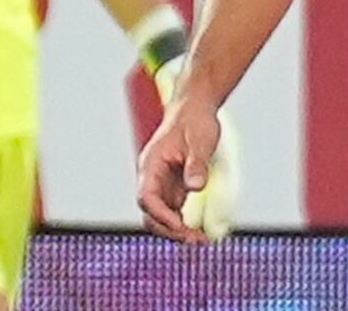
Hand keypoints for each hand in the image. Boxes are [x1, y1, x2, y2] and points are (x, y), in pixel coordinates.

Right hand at [137, 61, 238, 243]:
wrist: (195, 107)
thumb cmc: (195, 120)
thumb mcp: (200, 140)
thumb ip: (197, 163)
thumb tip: (195, 187)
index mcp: (151, 164)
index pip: (147, 197)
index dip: (161, 215)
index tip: (181, 226)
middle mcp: (152, 176)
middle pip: (151, 212)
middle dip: (170, 229)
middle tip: (195, 241)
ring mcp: (161, 181)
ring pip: (161, 214)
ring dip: (177, 229)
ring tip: (200, 241)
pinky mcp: (173, 184)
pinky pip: (172, 209)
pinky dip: (182, 221)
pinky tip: (198, 231)